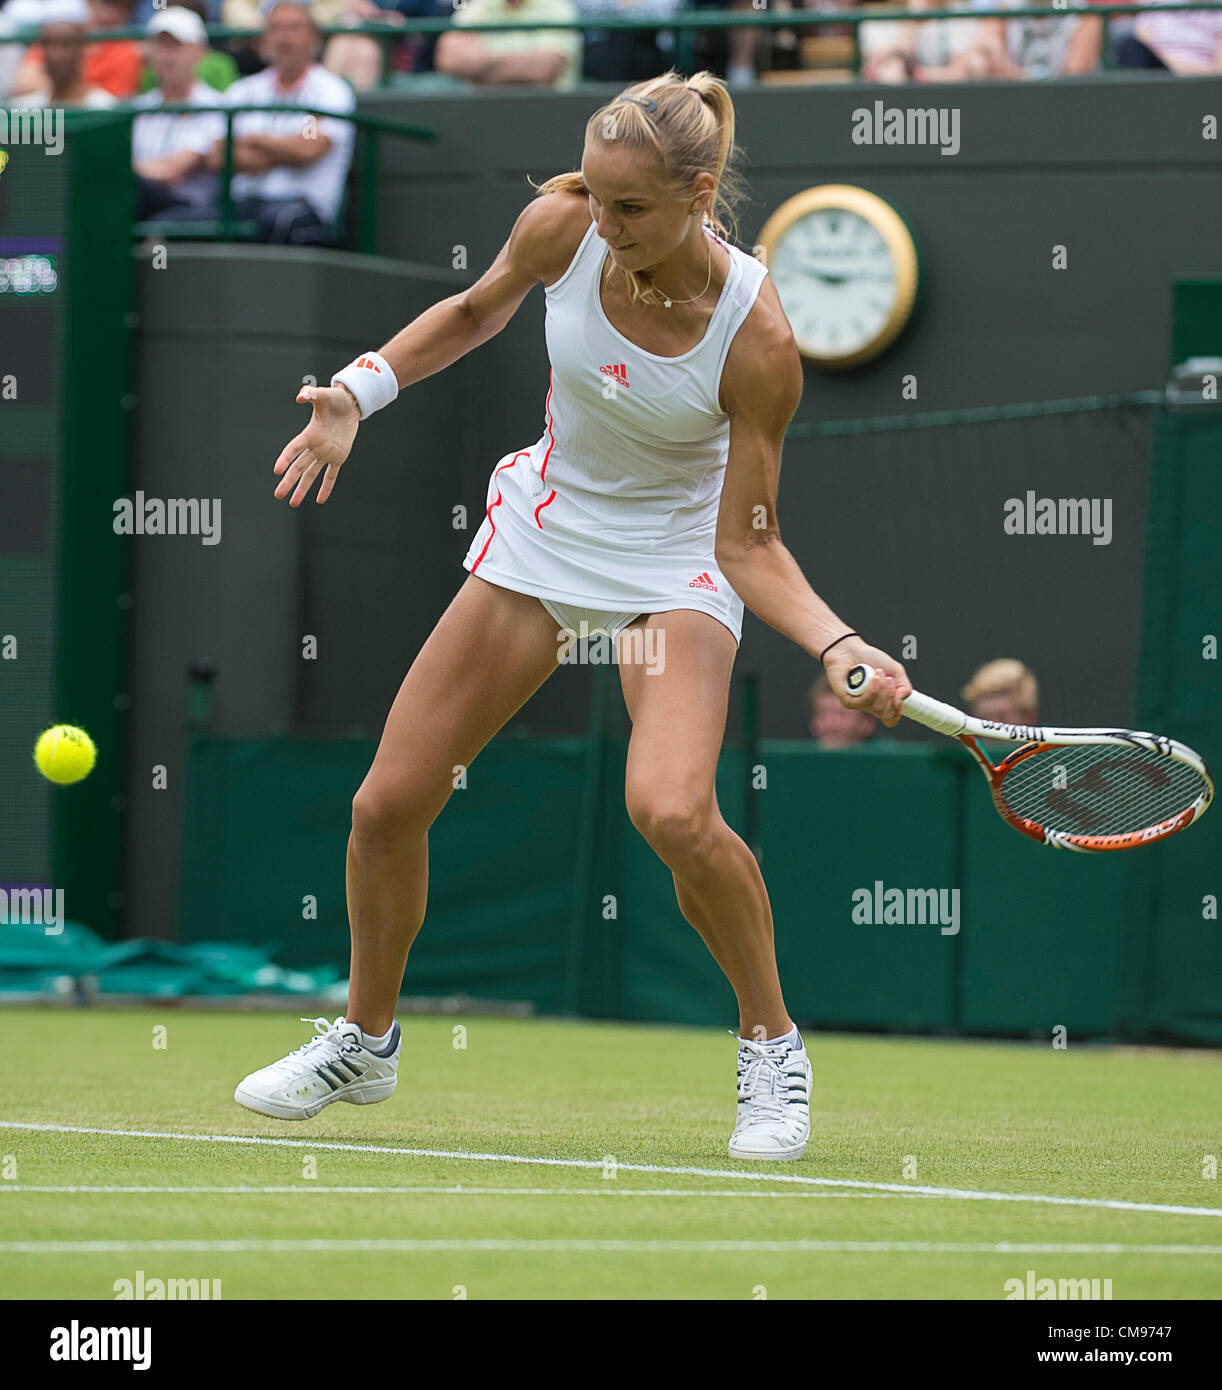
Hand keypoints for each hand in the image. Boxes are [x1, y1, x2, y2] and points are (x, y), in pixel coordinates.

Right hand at [273, 383, 360, 505]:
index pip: (294, 449)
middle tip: (278, 495)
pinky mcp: (338, 457)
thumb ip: (312, 394)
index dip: (285, 459)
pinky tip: (319, 500)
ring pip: (311, 474)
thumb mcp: (324, 394)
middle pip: (299, 467)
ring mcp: (326, 453)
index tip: (277, 471)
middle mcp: (315, 446)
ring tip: (293, 502)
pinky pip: (331, 475)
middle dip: (289, 482)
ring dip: (302, 489)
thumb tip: (301, 396)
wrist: (349, 404)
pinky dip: (326, 487)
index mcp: (309, 434)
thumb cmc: (334, 398)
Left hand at [823, 638, 911, 726]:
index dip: (898, 711)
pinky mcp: (848, 701)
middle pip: (887, 714)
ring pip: (877, 709)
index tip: (899, 695)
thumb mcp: (896, 671)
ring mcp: (859, 704)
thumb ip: (904, 687)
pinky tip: (872, 678)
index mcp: (881, 701)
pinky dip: (872, 690)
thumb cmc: (871, 659)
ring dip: (882, 689)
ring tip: (878, 672)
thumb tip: (900, 702)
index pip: (891, 720)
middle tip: (888, 678)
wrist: (850, 649)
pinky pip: (864, 702)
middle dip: (891, 694)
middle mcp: (870, 706)